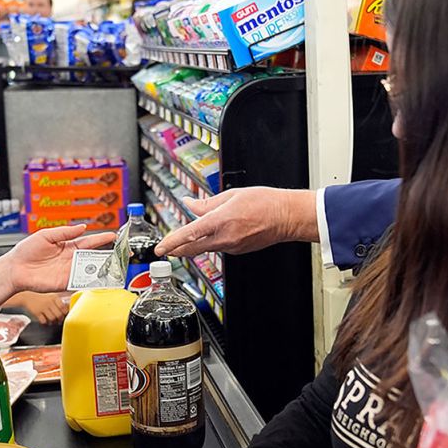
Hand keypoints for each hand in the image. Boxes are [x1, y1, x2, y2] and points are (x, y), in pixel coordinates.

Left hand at [0, 226, 114, 316]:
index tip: (113, 236)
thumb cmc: (26, 251)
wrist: (15, 269)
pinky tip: (102, 279)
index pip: (89, 242)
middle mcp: (71, 259)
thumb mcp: (46, 235)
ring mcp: (69, 271)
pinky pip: (81, 282)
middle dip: (109, 255)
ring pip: (90, 270)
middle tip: (122, 253)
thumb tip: (82, 227)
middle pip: (94, 257)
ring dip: (104, 268)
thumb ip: (65, 232)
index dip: (101, 239)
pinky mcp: (65, 283)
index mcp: (67, 246)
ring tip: (117, 266)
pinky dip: (92, 281)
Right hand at [11, 291, 69, 325]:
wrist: (28, 298)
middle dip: (59, 320)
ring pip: (52, 319)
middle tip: (59, 321)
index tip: (64, 316)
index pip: (63, 307)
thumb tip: (69, 310)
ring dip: (53, 322)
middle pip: (59, 315)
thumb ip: (60, 303)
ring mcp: (43, 307)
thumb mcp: (52, 297)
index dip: (65, 314)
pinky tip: (45, 320)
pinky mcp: (37, 312)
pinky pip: (44, 321)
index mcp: (54, 297)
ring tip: (52, 321)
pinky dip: (46, 323)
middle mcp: (49, 302)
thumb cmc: (43, 299)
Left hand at [154, 187, 318, 257]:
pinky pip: (220, 246)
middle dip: (177, 249)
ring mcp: (232, 247)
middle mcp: (225, 238)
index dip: (172, 242)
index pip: (190, 234)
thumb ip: (207, 203)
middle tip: (166, 249)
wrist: (286, 217)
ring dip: (197, 242)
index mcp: (221, 221)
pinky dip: (214, 240)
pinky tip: (222, 230)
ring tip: (198, 229)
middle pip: (192, 249)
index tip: (160, 248)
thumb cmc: (264, 202)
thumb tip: (190, 205)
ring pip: (206, 247)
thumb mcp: (231, 195)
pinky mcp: (238, 251)